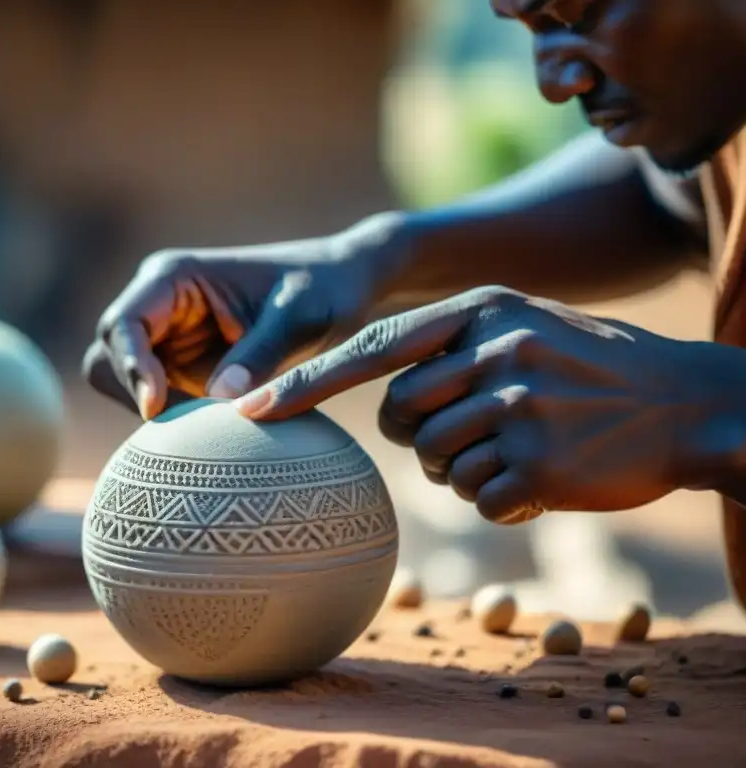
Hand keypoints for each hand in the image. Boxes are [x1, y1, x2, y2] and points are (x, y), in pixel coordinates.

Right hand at [83, 215, 403, 418]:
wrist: (343, 289)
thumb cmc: (324, 288)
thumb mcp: (301, 317)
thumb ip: (261, 354)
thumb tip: (218, 401)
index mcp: (173, 277)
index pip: (123, 324)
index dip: (129, 366)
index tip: (156, 406)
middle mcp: (158, 305)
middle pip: (106, 357)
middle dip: (130, 393)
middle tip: (180, 426)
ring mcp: (166, 339)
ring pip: (121, 384)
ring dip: (149, 411)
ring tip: (202, 428)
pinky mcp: (181, 368)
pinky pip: (155, 402)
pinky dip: (170, 422)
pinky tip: (210, 433)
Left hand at [234, 286, 745, 522]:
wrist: (691, 403)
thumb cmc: (593, 371)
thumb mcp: (525, 327)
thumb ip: (452, 347)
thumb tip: (380, 394)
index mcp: (482, 310)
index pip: (370, 350)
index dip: (305, 383)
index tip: (248, 411)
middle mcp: (495, 350)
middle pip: (401, 416)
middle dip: (424, 436)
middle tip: (476, 432)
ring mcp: (519, 407)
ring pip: (438, 463)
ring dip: (469, 470)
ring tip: (523, 449)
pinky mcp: (539, 464)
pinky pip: (480, 499)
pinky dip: (504, 499)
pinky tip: (547, 477)